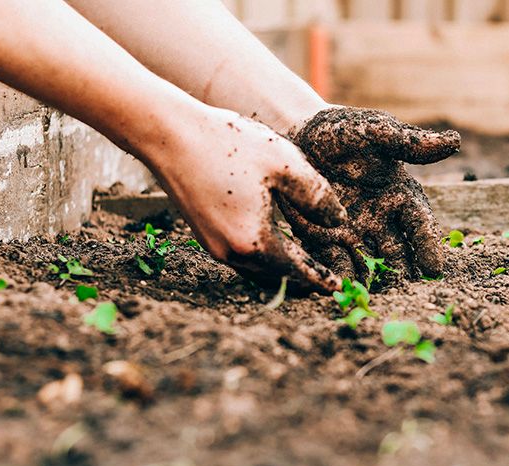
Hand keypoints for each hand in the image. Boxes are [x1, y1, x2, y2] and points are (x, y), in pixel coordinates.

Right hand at [151, 105, 346, 292]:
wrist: (169, 135)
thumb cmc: (228, 144)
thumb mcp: (285, 163)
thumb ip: (317, 196)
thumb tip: (339, 221)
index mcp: (254, 241)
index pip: (297, 270)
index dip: (320, 279)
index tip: (339, 288)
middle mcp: (231, 252)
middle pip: (276, 277)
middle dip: (303, 281)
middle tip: (326, 282)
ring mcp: (214, 246)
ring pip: (257, 270)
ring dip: (282, 271)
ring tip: (305, 267)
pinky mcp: (204, 235)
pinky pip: (241, 258)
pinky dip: (263, 258)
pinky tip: (274, 246)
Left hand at [280, 107, 459, 281]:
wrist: (299, 135)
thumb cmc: (343, 131)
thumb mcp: (375, 132)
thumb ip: (409, 142)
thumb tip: (454, 142)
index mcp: (400, 196)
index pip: (420, 225)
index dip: (428, 246)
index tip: (434, 269)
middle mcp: (381, 220)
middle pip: (398, 253)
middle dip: (403, 274)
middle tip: (407, 294)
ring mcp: (354, 233)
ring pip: (369, 264)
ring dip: (374, 282)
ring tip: (375, 300)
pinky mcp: (325, 240)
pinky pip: (335, 262)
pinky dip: (340, 277)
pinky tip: (341, 290)